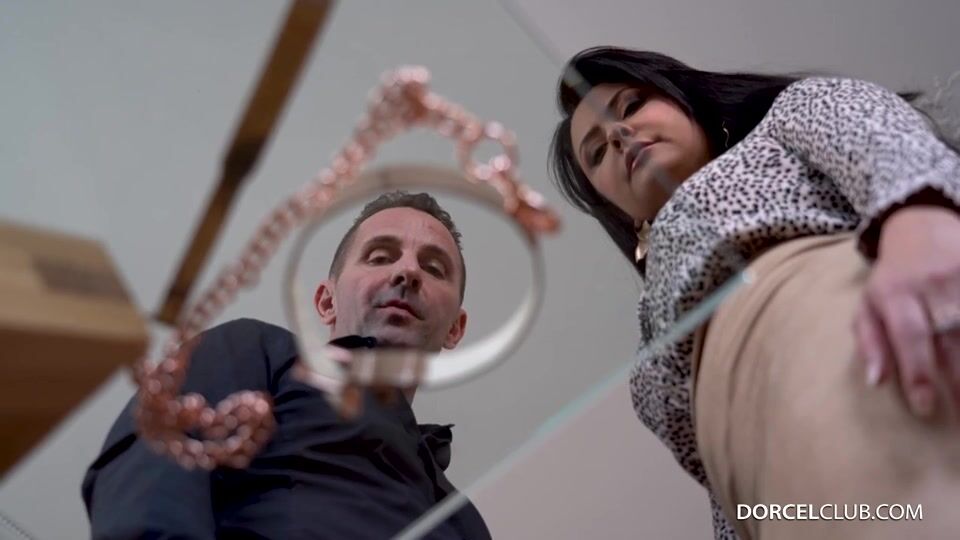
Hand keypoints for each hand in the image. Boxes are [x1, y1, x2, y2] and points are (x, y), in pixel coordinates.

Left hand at [854, 205, 959, 416]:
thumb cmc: (892, 279)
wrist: (922, 226)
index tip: (925, 409)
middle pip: (951, 340)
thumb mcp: (868, 304)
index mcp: (897, 293)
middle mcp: (934, 286)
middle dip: (959, 383)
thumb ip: (870, 342)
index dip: (918, 374)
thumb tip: (876, 381)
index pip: (910, 337)